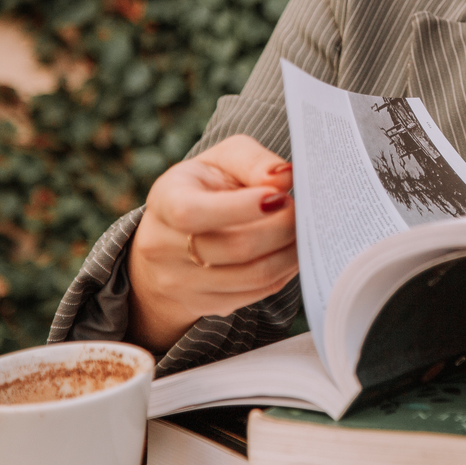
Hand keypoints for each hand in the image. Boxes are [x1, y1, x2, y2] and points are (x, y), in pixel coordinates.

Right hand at [127, 135, 297, 352]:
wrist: (172, 236)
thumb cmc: (204, 187)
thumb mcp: (222, 160)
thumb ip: (253, 162)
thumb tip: (284, 176)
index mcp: (166, 200)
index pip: (192, 213)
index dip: (241, 208)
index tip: (280, 196)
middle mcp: (163, 247)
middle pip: (237, 247)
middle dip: (283, 228)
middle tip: (302, 211)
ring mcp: (182, 283)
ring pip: (254, 275)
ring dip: (291, 252)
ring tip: (302, 230)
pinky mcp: (206, 304)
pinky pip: (259, 292)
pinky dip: (285, 271)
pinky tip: (290, 251)